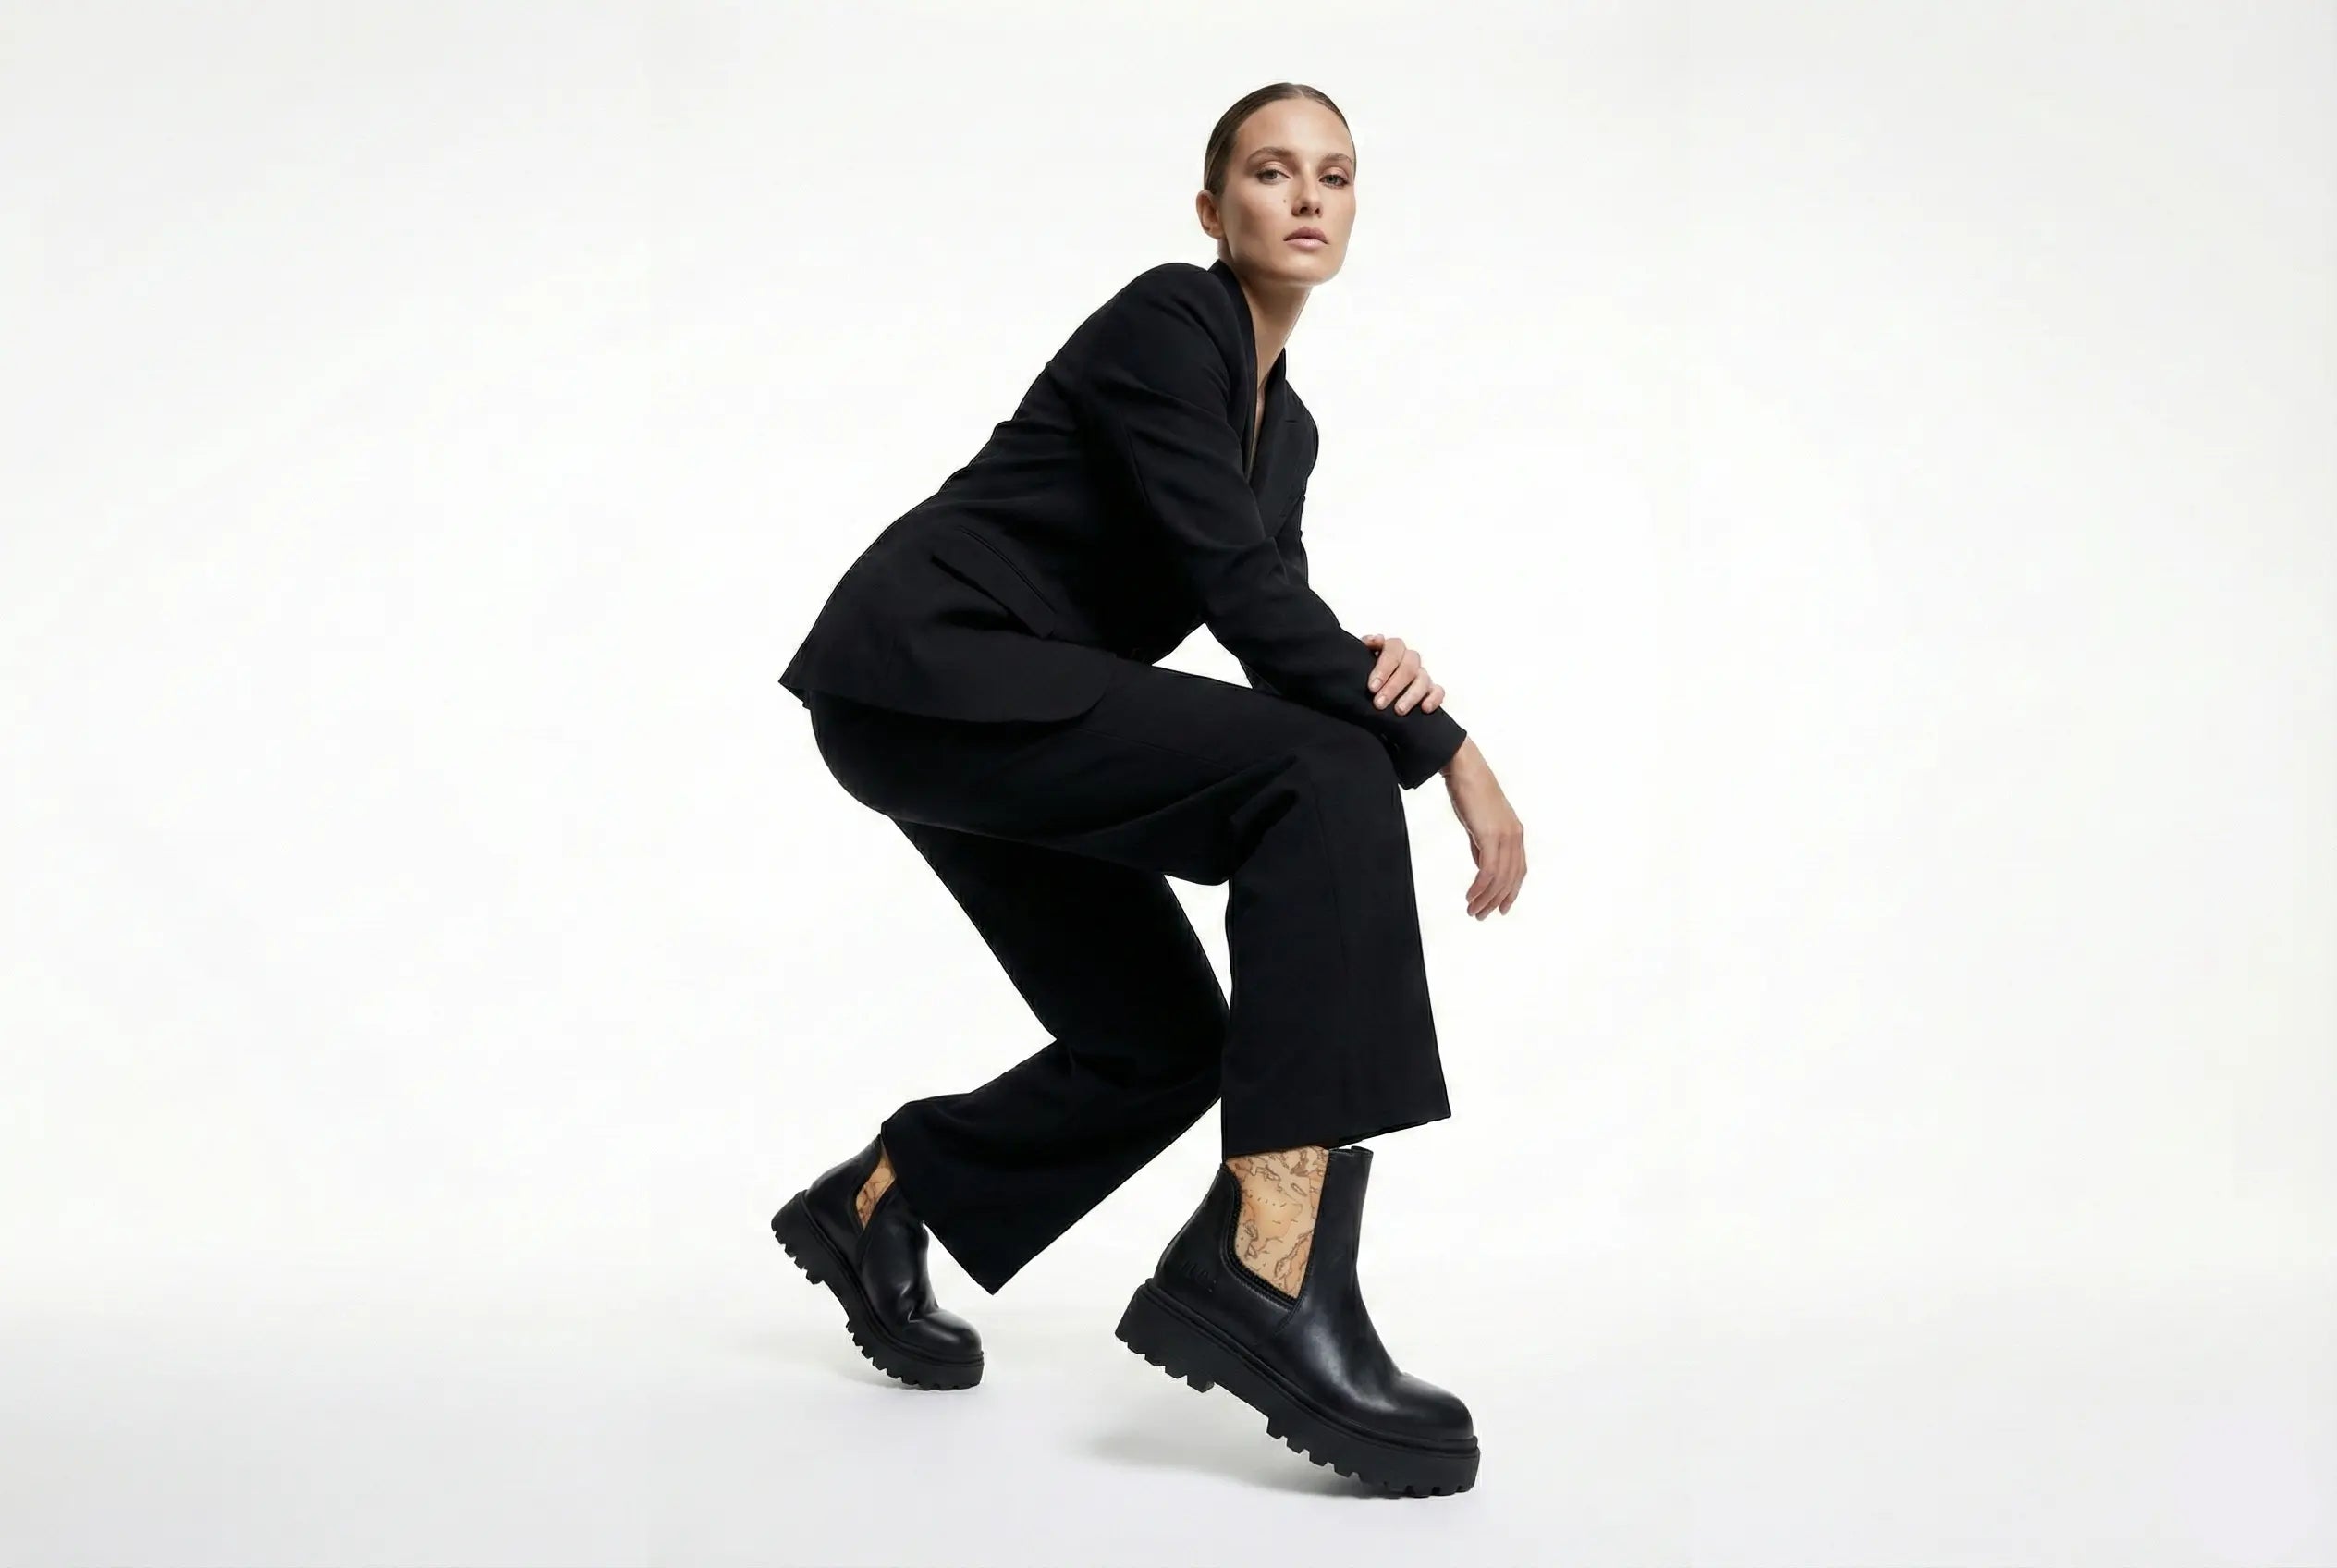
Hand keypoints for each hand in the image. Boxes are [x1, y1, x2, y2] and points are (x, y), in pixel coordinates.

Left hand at [1359, 633, 1444, 713]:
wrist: (1373, 689)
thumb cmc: (1368, 674)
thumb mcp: (1360, 660)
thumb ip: (1365, 648)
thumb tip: (1370, 640)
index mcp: (1393, 648)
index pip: (1393, 649)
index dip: (1383, 667)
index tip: (1372, 687)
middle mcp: (1409, 659)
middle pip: (1408, 667)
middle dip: (1393, 686)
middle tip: (1379, 703)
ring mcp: (1421, 674)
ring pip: (1423, 679)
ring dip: (1411, 695)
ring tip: (1398, 710)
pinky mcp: (1431, 689)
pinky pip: (1438, 691)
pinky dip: (1433, 698)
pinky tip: (1424, 708)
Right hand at [1439, 739, 1524, 917]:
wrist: (1465, 769)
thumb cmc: (1469, 792)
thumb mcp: (1479, 824)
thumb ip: (1483, 846)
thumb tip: (1482, 868)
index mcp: (1515, 833)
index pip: (1518, 871)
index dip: (1511, 892)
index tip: (1501, 909)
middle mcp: (1515, 836)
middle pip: (1510, 879)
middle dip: (1496, 901)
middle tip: (1480, 916)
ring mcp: (1505, 836)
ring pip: (1499, 878)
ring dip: (1486, 899)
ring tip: (1473, 911)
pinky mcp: (1491, 835)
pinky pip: (1488, 870)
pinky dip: (1479, 887)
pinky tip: (1470, 896)